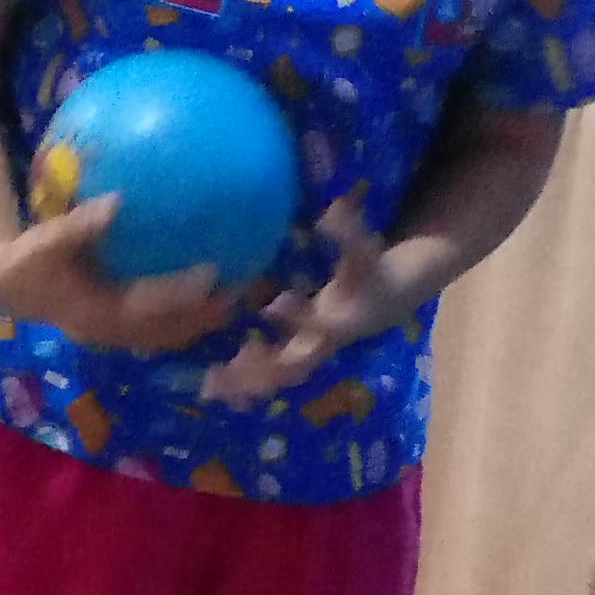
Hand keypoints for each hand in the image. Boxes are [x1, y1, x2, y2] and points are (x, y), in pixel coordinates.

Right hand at [0, 196, 224, 356]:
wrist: (8, 285)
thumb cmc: (27, 259)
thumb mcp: (45, 241)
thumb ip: (80, 226)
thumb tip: (117, 203)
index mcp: (94, 313)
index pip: (147, 309)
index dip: (181, 297)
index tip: (213, 275)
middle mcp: (109, 330)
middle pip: (164, 331)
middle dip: (201, 318)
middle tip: (239, 295)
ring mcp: (113, 332)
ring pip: (163, 335)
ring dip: (197, 323)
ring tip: (232, 303)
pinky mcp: (115, 326)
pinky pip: (155, 326)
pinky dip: (181, 317)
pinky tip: (202, 295)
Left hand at [203, 194, 417, 407]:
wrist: (383, 302)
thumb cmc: (370, 273)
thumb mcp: (364, 252)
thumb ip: (349, 233)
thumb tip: (329, 213)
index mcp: (339, 321)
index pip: (320, 325)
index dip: (297, 318)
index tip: (271, 305)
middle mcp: (321, 344)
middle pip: (294, 366)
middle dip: (262, 370)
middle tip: (227, 370)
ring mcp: (307, 353)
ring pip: (277, 377)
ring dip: (246, 381)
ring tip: (211, 381)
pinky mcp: (295, 356)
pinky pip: (268, 375)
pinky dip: (244, 379)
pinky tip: (214, 376)